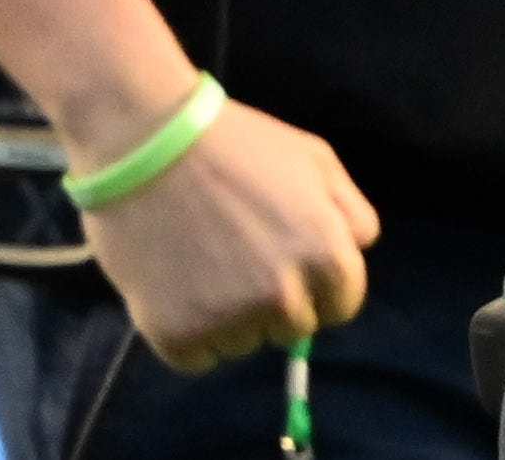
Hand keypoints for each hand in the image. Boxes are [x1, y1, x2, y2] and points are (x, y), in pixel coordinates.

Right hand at [79, 99, 375, 372]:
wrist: (146, 145)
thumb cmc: (236, 145)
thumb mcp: (315, 161)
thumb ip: (349, 211)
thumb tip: (358, 251)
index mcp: (326, 255)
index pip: (341, 306)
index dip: (318, 287)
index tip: (289, 267)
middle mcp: (284, 296)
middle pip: (294, 328)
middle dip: (275, 303)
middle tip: (239, 260)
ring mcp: (229, 319)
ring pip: (244, 344)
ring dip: (230, 319)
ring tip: (203, 266)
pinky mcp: (177, 336)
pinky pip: (198, 359)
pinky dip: (189, 335)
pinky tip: (176, 289)